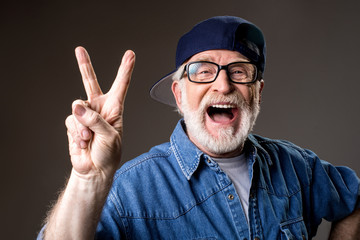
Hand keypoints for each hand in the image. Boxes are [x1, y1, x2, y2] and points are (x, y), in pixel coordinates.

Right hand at [65, 47, 134, 179]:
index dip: (125, 70)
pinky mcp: (74, 124)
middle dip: (84, 65)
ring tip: (90, 139)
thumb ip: (95, 120)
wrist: (95, 170)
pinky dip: (76, 133)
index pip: (121, 85)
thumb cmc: (109, 153)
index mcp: (115, 108)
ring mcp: (85, 115)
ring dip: (83, 126)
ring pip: (77, 108)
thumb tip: (77, 107)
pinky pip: (71, 121)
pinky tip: (83, 142)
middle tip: (79, 49)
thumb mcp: (110, 136)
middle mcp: (99, 108)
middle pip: (90, 82)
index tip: (130, 55)